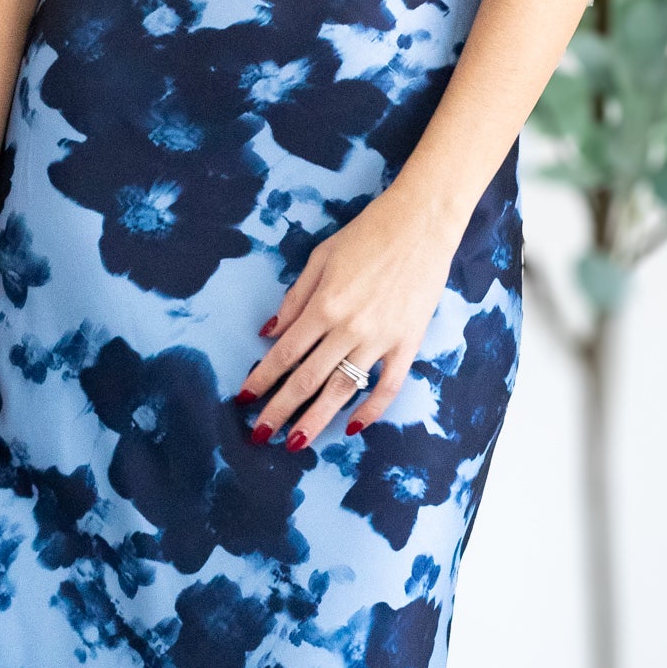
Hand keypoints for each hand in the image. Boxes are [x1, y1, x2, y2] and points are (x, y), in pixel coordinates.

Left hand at [236, 186, 457, 450]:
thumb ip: (294, 299)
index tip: (245, 399)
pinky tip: (353, 427)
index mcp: (324, 305)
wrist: (421, 223)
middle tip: (260, 434)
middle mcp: (349, 327)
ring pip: (343, 390)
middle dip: (280, 410)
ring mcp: (381, 339)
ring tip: (296, 443)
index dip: (262, 379)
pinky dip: (371, 410)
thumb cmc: (367, 235)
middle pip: (307, 379)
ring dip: (317, 420)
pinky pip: (388, 386)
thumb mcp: (320, 259)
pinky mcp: (408, 343)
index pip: (284, 353)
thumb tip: (269, 333)